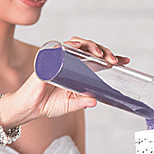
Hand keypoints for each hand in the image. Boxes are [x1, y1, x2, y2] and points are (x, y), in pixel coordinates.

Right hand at [0, 36, 129, 125]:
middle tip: (114, 60)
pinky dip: (69, 45)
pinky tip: (78, 46)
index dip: (110, 58)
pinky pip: (59, 49)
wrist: (27, 109)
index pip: (96, 60)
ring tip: (101, 54)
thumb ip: (83, 102)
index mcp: (76, 71)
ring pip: (77, 45)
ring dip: (91, 46)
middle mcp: (68, 62)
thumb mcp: (70, 105)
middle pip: (89, 50)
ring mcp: (58, 59)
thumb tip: (96, 101)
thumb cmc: (46, 105)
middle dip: (104, 51)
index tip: (125, 61)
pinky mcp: (47, 61)